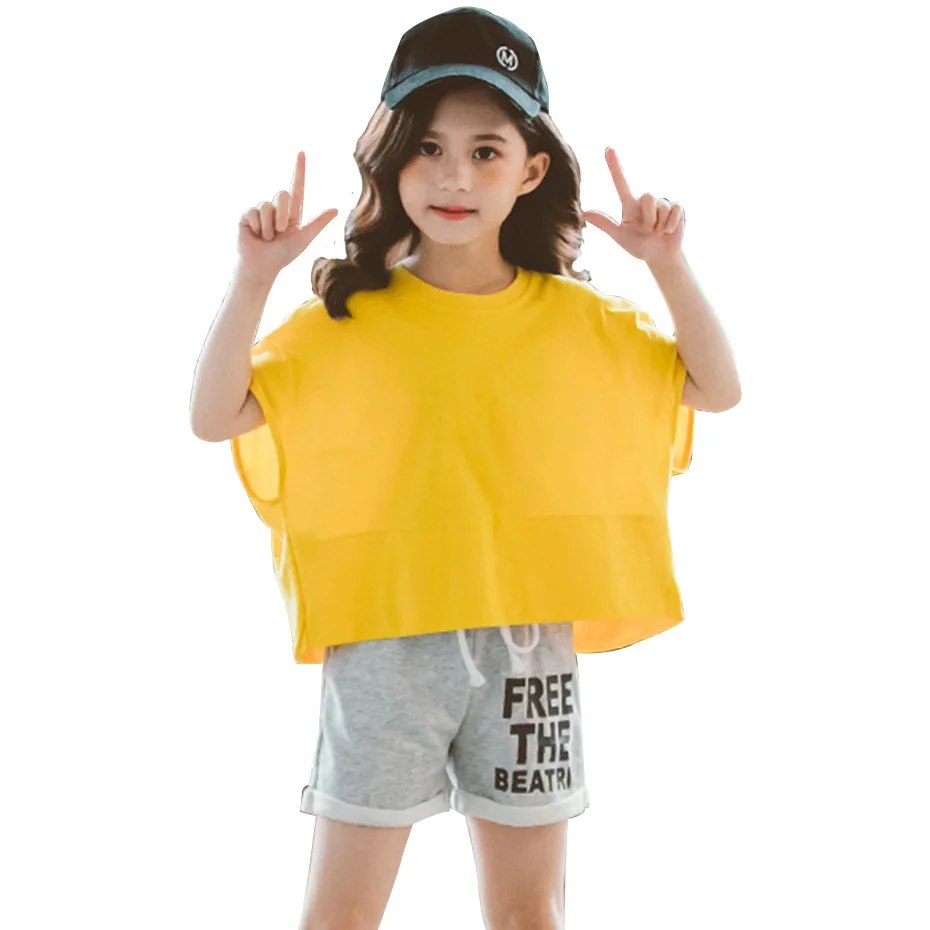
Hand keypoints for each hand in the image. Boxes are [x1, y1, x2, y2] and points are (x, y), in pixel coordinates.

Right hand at [237, 151, 338, 282]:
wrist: (262, 267)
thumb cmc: (283, 255)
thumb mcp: (303, 239)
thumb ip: (318, 224)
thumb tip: (336, 209)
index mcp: (292, 213)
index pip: (297, 188)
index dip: (299, 170)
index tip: (301, 152)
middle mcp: (277, 208)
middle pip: (282, 194)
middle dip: (282, 214)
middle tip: (279, 232)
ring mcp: (261, 211)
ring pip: (266, 206)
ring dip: (268, 226)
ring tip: (267, 238)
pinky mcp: (247, 215)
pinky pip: (253, 212)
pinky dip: (257, 227)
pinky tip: (255, 235)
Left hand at [582, 147, 684, 266]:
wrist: (660, 256)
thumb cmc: (639, 245)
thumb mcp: (621, 237)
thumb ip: (605, 224)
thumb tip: (584, 213)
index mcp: (630, 205)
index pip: (621, 182)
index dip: (614, 166)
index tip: (608, 148)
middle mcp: (646, 200)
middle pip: (647, 196)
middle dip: (649, 219)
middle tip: (649, 231)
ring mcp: (663, 202)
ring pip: (661, 206)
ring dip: (659, 224)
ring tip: (659, 231)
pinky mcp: (677, 206)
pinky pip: (674, 210)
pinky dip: (671, 225)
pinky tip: (669, 230)